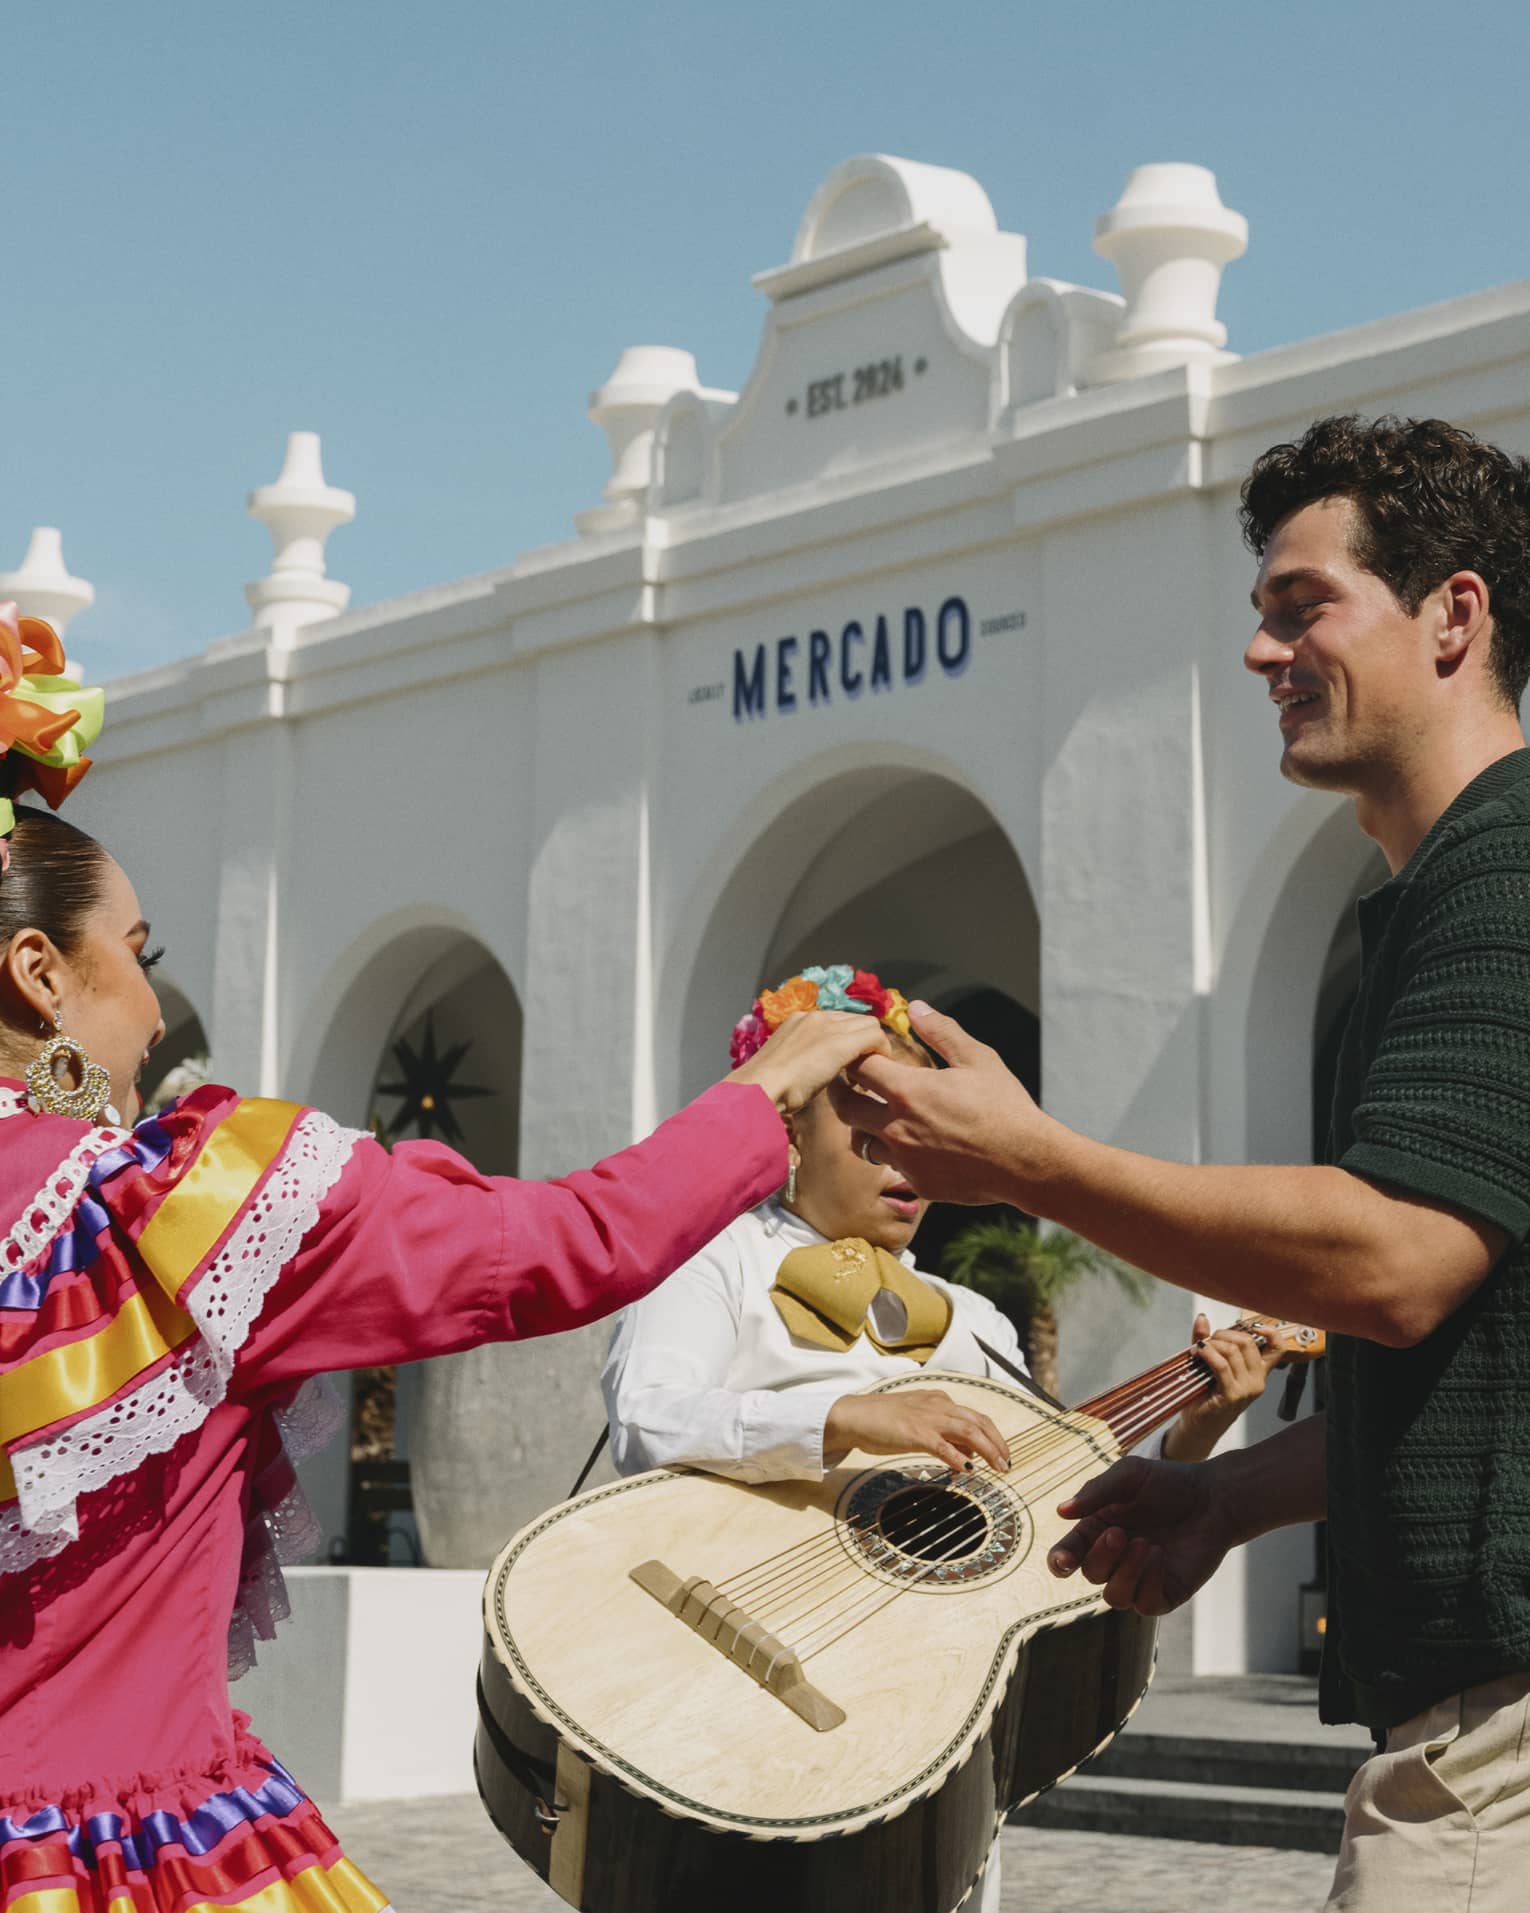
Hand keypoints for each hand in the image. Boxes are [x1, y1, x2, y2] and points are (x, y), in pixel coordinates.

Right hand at [730, 1011, 890, 1116]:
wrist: (757, 1090)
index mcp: (798, 1020)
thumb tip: (810, 1072)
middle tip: (860, 1071)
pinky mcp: (839, 1042)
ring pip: (869, 1025)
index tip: (847, 1065)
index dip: (847, 1040)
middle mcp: (814, 1016)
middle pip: (856, 1020)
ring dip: (873, 1049)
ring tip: (865, 1076)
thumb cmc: (764, 1088)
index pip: (837, 1021)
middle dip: (863, 1043)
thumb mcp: (782, 1067)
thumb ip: (798, 1061)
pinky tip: (871, 1076)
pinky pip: (875, 1037)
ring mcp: (827, 1026)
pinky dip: (879, 1053)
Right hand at [824, 1389, 1009, 1472]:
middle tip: (1008, 1464)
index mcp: (939, 1401)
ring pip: (968, 1431)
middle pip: (979, 1422)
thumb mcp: (918, 1422)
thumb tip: (968, 1454)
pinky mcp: (915, 1433)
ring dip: (988, 1451)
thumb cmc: (883, 1421)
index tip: (1002, 1453)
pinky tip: (967, 1470)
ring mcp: (927, 1418)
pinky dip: (959, 1457)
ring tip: (998, 1468)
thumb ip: (944, 1433)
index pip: (975, 1416)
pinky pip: (943, 1446)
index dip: (993, 1435)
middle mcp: (938, 1405)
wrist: (854, 1416)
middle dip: (998, 1443)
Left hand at [826, 1001, 1053, 1205]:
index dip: (856, 1057)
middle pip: (845, 1108)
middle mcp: (897, 1127)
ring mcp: (905, 1159)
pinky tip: (910, 1144)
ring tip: (873, 1117)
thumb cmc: (1004, 1106)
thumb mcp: (977, 1058)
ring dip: (863, 1128)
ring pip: (861, 1143)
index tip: (860, 1054)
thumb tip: (915, 1008)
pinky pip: (892, 1166)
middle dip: (840, 1092)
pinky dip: (894, 1153)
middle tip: (844, 1083)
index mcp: (907, 1091)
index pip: (859, 1068)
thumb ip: (941, 1032)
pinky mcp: (918, 1183)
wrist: (1026, 1162)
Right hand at [1046, 1453, 1239, 1616]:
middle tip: (1120, 1533)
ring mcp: (1140, 1578)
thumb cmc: (1169, 1482)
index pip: (1067, 1556)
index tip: (1065, 1560)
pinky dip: (1148, 1583)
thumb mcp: (1129, 1475)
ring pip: (1115, 1597)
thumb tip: (1061, 1512)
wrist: (1214, 1497)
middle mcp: (1115, 1559)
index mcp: (1097, 1531)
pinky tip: (1160, 1556)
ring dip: (1125, 1572)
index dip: (1061, 1562)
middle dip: (1102, 1556)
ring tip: (1146, 1544)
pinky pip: (1144, 1605)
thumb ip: (1096, 1492)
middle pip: (1091, 1575)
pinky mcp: (1165, 1593)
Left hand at [1161, 1314, 1283, 1461]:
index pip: (1278, 1349)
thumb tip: (1203, 1318)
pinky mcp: (1232, 1395)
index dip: (1270, 1332)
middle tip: (1207, 1340)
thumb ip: (1207, 1340)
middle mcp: (1258, 1380)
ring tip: (1198, 1349)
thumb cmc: (1205, 1395)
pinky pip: (1221, 1365)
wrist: (1198, 1425)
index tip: (1252, 1325)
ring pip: (1233, 1351)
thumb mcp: (1209, 1363)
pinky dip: (1207, 1353)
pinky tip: (1197, 1353)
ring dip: (1212, 1344)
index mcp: (1258, 1371)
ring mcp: (1247, 1389)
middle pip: (1247, 1342)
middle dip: (1224, 1334)